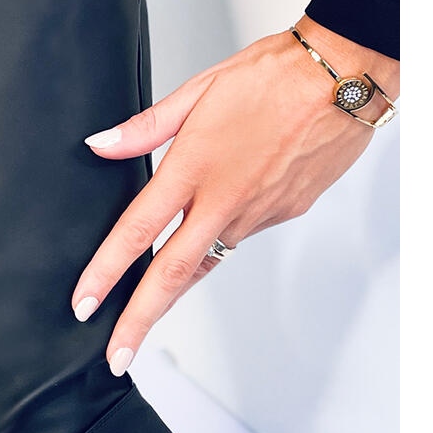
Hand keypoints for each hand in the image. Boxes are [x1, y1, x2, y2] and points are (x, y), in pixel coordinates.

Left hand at [71, 16, 399, 374]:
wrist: (348, 76)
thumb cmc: (275, 75)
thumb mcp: (199, 90)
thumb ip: (145, 127)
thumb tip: (100, 144)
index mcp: (195, 168)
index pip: (137, 232)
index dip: (106, 274)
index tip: (83, 306)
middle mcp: (225, 201)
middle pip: (171, 276)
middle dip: (138, 323)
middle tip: (116, 358)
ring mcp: (258, 213)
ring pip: (206, 262)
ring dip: (173, 291)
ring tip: (145, 314)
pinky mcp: (285, 214)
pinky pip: (238, 238)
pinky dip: (215, 246)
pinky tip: (204, 238)